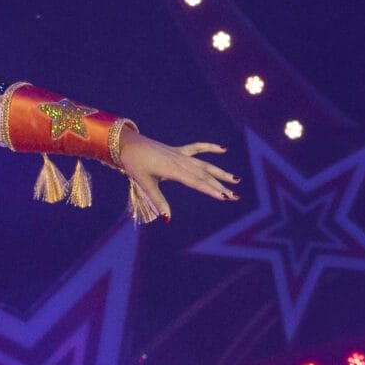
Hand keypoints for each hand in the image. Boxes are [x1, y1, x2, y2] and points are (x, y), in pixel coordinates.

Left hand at [114, 128, 238, 223]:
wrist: (128, 145)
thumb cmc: (135, 165)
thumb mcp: (144, 184)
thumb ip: (157, 201)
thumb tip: (167, 219)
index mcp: (174, 170)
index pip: (197, 182)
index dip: (211, 190)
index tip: (225, 197)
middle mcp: (181, 162)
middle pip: (205, 175)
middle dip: (221, 186)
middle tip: (235, 196)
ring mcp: (181, 155)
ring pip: (205, 165)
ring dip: (220, 173)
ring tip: (235, 179)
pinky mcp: (178, 151)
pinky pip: (197, 148)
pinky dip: (210, 148)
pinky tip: (223, 149)